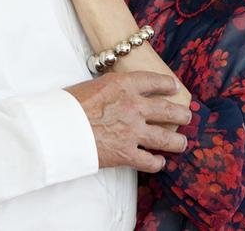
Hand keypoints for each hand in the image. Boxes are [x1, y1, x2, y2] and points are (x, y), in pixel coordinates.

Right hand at [65, 71, 190, 172]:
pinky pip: (149, 161)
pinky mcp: (126, 154)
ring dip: (177, 141)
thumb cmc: (68, 105)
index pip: (153, 81)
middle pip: (167, 109)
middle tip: (187, 116)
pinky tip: (159, 163)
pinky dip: (157, 163)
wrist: (57, 129)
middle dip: (181, 114)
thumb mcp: (92, 85)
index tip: (174, 87)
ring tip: (182, 142)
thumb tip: (117, 92)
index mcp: (124, 84)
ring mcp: (132, 131)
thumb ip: (111, 88)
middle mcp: (134, 106)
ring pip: (166, 138)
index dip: (166, 84)